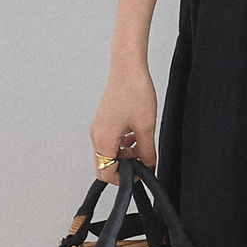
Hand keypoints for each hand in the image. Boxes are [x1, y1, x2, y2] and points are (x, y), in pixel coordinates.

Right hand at [90, 68, 157, 185]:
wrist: (128, 67)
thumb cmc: (134, 92)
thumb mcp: (146, 128)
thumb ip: (147, 152)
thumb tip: (149, 166)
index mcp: (104, 140)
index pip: (106, 173)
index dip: (125, 178)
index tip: (141, 174)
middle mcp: (97, 135)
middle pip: (105, 165)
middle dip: (124, 167)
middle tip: (142, 161)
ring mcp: (99, 127)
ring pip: (109, 153)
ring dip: (125, 155)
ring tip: (143, 146)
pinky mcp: (104, 121)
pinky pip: (111, 141)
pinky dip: (123, 144)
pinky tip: (137, 136)